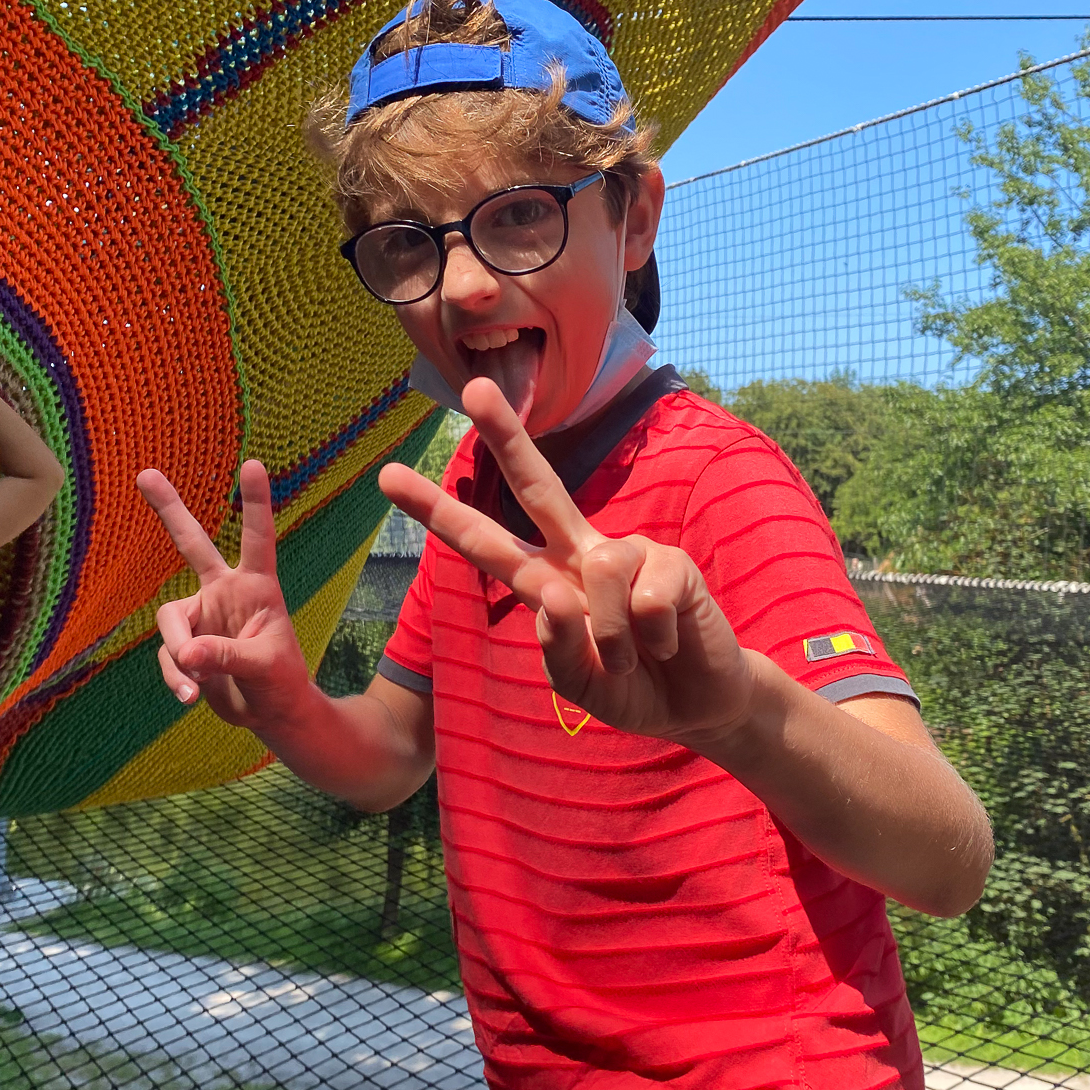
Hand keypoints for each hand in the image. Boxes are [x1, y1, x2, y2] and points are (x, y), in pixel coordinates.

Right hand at [136, 460, 312, 730]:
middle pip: (191, 543)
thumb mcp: (264, 667)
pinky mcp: (186, 644)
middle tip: (145, 473)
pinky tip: (190, 696)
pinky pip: (169, 654)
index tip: (253, 464)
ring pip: (170, 622)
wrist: (270, 713)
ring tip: (196, 685)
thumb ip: (226, 657)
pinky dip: (176, 677)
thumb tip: (187, 654)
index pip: (256, 539)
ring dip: (179, 655)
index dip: (255, 503)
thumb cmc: (281, 682)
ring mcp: (202, 616)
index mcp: (256, 587)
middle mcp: (225, 592)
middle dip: (168, 509)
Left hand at [378, 379, 754, 746]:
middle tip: (473, 388)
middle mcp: (580, 553)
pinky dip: (652, 640)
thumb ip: (557, 647)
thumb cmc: (631, 686)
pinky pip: (644, 601)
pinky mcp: (671, 562)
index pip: (484, 540)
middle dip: (505, 437)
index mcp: (545, 579)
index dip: (438, 510)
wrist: (700, 702)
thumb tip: (558, 595)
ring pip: (598, 579)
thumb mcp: (579, 683)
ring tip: (637, 657)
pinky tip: (668, 642)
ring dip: (615, 643)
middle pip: (537, 487)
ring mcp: (627, 552)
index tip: (389, 475)